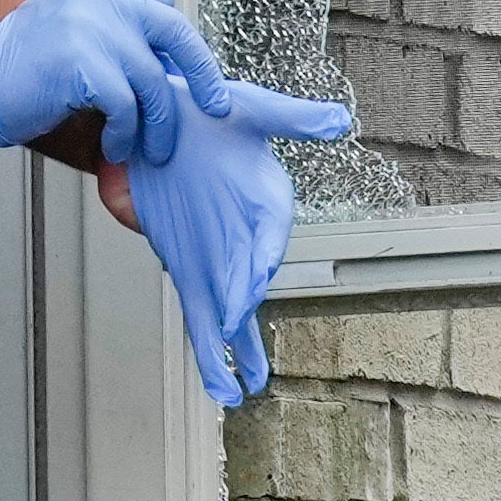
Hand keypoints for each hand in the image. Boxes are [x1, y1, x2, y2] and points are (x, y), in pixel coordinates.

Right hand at [0, 0, 244, 166]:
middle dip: (202, 75)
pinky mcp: (85, 63)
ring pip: (154, 81)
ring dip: (157, 123)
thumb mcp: (72, 27)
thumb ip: (115, 30)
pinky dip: (127, 133)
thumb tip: (168, 64)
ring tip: (148, 146)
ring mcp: (93, 28)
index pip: (161, 3)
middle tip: (212, 106)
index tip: (195, 74)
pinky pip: (127, 106)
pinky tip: (116, 145)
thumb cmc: (20, 66)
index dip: (182, 43)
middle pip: (175, 33)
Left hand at [130, 85, 353, 404]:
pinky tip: (222, 389)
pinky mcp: (189, 271)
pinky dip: (209, 353)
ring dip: (232, 351)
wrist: (164, 122)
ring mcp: (218, 260)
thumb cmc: (210, 113)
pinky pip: (199, 318)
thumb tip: (337, 120)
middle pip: (247, 277)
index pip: (270, 233)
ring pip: (227, 313)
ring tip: (237, 391)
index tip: (256, 275)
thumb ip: (290, 119)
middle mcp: (247, 239)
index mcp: (269, 202)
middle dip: (240, 302)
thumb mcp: (249, 109)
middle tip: (232, 324)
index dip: (262, 256)